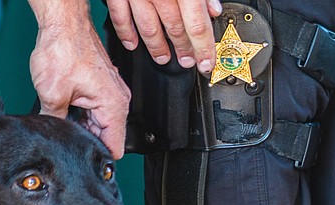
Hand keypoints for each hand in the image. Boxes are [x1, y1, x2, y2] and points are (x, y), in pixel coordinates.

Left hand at [28, 0, 131, 158]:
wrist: (63, 22)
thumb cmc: (63, 47)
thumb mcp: (52, 94)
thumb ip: (56, 122)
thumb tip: (55, 135)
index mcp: (114, 105)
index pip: (114, 147)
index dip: (97, 157)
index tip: (84, 159)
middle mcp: (118, 99)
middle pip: (106, 136)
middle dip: (86, 138)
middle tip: (66, 133)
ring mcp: (112, 91)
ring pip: (99, 123)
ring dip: (82, 124)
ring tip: (65, 113)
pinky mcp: (103, 85)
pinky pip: (96, 108)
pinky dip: (82, 111)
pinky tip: (67, 105)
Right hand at [107, 0, 222, 74]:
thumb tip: (214, 9)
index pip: (197, 27)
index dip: (204, 50)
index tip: (206, 65)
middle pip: (175, 30)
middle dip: (183, 50)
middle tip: (188, 62)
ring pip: (149, 28)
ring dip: (157, 47)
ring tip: (164, 59)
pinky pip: (120, 17)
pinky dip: (126, 33)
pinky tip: (132, 44)